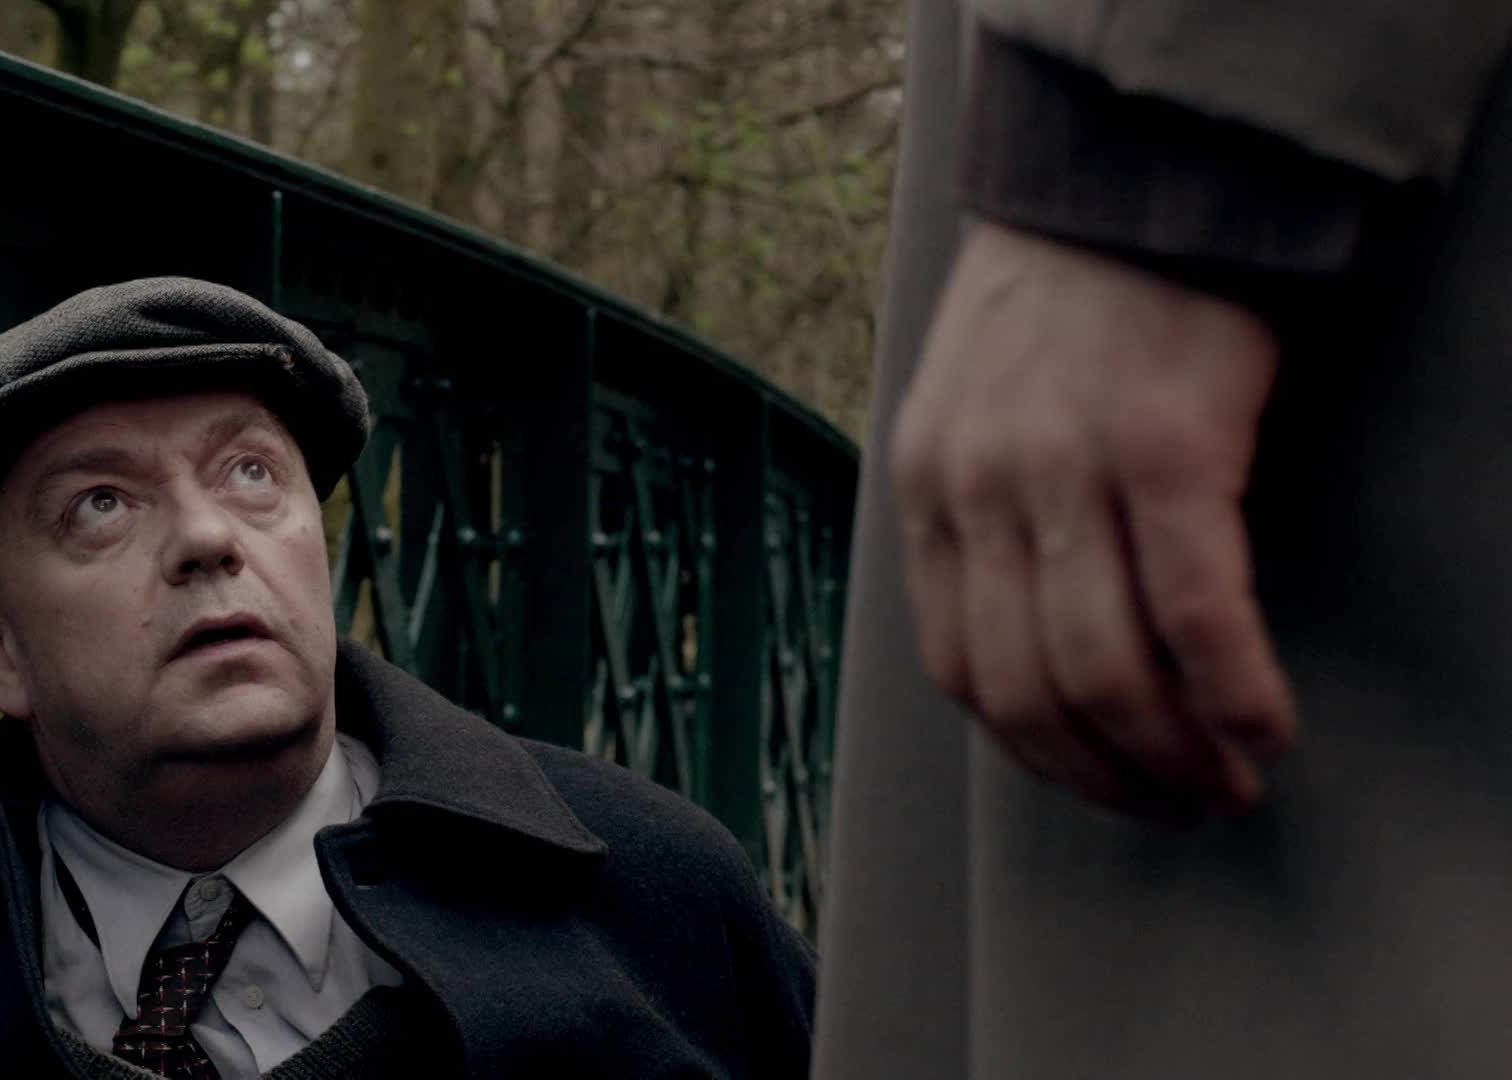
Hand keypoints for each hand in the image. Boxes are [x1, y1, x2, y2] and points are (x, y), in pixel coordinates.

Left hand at [890, 222, 1297, 818]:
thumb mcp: (961, 415)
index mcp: (926, 492)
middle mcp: (983, 490)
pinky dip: (1233, 688)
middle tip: (1178, 804)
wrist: (1122, 189)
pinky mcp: (1167, 446)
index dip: (1034, 753)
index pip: (960, 670)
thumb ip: (972, 522)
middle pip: (1029, 691)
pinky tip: (1266, 722)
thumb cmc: (1053, 312)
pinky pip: (1195, 609)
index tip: (1096, 783)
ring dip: (1172, 753)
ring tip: (1227, 782)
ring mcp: (1068, 469)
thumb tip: (1017, 651)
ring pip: (1107, 668)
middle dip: (1107, 776)